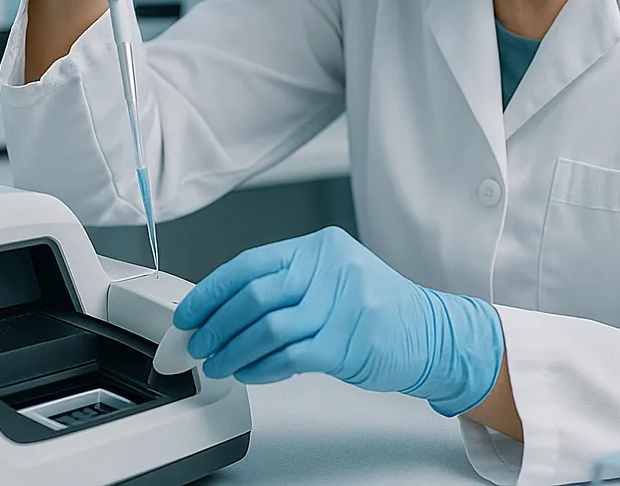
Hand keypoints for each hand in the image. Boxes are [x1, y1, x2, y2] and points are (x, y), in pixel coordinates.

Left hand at [173, 226, 504, 416]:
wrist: (429, 332)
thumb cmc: (376, 308)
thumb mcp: (333, 279)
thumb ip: (286, 285)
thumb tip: (224, 308)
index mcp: (321, 247)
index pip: (252, 263)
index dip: (212, 290)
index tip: (189, 313)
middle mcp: (331, 268)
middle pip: (254, 295)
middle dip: (215, 325)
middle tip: (198, 345)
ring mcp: (342, 304)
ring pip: (267, 329)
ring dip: (233, 351)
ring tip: (219, 364)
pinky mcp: (348, 341)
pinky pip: (289, 357)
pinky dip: (261, 368)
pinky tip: (250, 372)